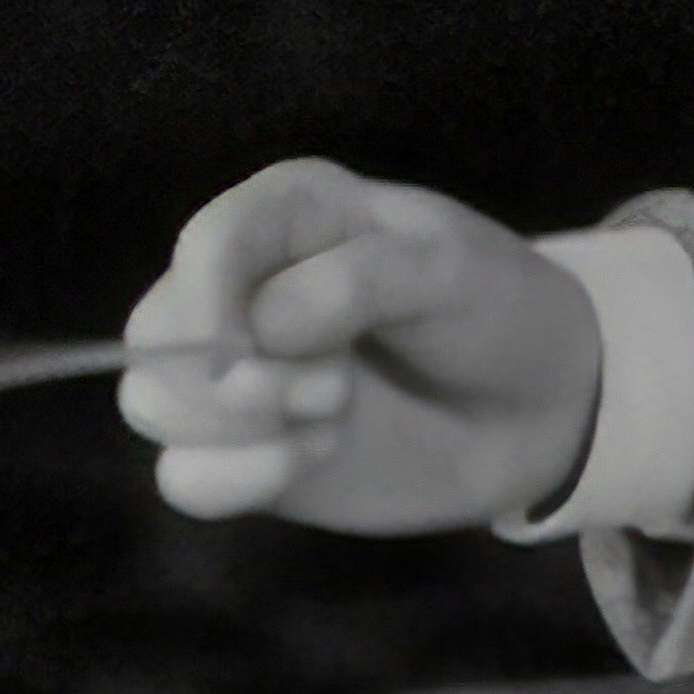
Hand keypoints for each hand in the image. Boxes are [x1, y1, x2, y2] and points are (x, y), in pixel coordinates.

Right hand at [117, 160, 606, 532]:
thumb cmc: (496, 310)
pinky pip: (182, 477)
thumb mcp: (449, 270)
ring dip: (239, 428)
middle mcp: (244, 285)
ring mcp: (238, 374)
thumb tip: (258, 330)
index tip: (259, 348)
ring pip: (153, 402)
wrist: (540, 407)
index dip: (212, 301)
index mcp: (288, 213)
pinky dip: (235, 479)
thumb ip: (354, 281)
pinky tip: (312, 459)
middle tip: (334, 389)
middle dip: (231, 378)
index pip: (206, 244)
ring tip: (337, 415)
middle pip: (157, 328)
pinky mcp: (245, 451)